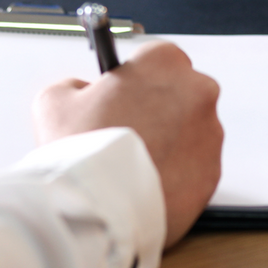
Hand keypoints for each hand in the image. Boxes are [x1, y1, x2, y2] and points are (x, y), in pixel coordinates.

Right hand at [33, 41, 222, 246]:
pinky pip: (195, 168)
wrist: (98, 207)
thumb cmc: (81, 150)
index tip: (125, 95)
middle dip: (158, 110)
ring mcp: (210, 132)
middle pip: (181, 93)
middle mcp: (198, 90)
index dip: (138, 80)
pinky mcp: (214, 171)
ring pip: (191, 132)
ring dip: (169, 143)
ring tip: (134, 164)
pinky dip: (177, 174)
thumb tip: (82, 91)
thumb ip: (74, 86)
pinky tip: (147, 182)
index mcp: (163, 62)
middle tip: (128, 133)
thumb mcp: (54, 101)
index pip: (158, 59)